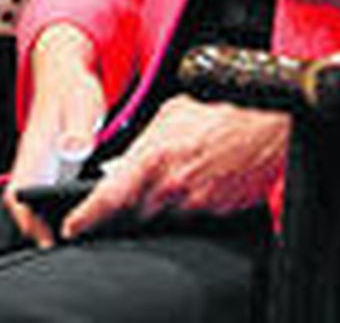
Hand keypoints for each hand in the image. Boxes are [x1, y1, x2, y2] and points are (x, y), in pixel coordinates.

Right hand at [3, 24, 105, 247]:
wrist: (65, 70)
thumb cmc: (71, 86)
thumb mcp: (80, 101)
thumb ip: (76, 127)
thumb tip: (73, 149)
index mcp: (34, 149)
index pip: (17, 194)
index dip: (27, 223)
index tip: (47, 242)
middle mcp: (35, 161)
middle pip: (24, 208)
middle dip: (39, 234)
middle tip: (67, 253)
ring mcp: (44, 165)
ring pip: (37, 205)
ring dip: (50, 226)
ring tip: (78, 245)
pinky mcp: (56, 166)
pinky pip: (52, 197)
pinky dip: (62, 214)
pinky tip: (86, 222)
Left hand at [60, 96, 287, 240]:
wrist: (267, 125)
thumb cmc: (219, 111)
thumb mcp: (169, 116)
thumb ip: (142, 144)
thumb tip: (124, 163)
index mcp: (153, 160)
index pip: (108, 201)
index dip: (86, 219)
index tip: (73, 227)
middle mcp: (173, 189)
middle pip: (133, 217)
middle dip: (122, 213)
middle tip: (120, 202)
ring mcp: (197, 206)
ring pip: (162, 220)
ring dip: (156, 208)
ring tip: (167, 183)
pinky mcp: (219, 214)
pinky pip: (192, 219)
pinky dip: (185, 208)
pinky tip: (193, 187)